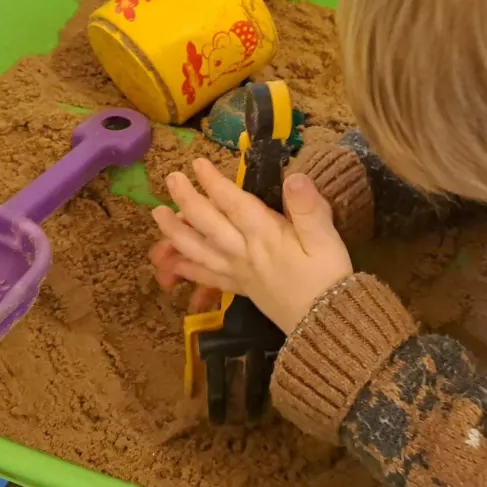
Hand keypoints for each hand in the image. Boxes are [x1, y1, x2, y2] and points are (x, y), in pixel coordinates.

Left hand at [150, 158, 353, 333]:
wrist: (326, 324)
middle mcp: (245, 253)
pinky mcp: (242, 289)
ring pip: (199, 250)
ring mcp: (239, 272)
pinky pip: (208, 278)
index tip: (197, 163)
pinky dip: (188, 270)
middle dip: (187, 200)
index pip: (234, 203)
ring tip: (158, 215)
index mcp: (266, 236)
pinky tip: (173, 264)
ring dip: (176, 232)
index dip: (214, 183)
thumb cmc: (329, 277)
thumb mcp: (326, 239)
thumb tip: (294, 177)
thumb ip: (308, 208)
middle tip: (171, 179)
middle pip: (209, 224)